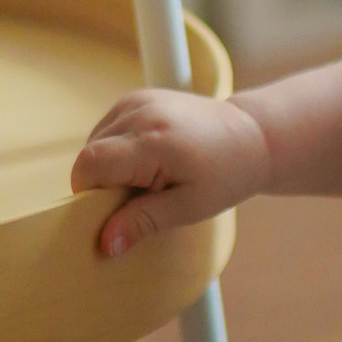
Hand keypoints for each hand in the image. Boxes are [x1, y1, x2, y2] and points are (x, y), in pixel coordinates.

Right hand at [71, 86, 271, 257]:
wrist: (251, 136)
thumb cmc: (226, 175)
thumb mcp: (190, 207)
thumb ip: (145, 221)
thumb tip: (106, 244)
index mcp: (154, 141)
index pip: (90, 164)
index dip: (91, 193)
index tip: (116, 210)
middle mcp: (140, 112)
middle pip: (90, 154)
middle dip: (105, 182)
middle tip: (144, 194)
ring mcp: (137, 100)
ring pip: (95, 141)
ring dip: (110, 165)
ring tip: (150, 175)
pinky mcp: (137, 97)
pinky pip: (107, 129)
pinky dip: (117, 149)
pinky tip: (148, 158)